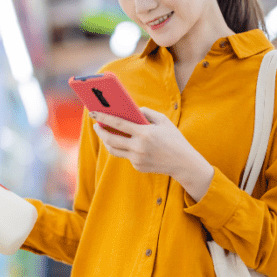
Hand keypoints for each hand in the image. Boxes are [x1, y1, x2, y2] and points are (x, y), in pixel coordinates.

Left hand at [90, 108, 207, 178]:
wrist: (184, 163)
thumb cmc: (174, 138)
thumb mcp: (163, 121)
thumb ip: (147, 112)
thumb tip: (132, 110)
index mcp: (144, 133)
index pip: (118, 124)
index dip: (103, 118)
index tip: (92, 113)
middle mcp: (139, 147)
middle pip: (111, 139)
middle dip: (100, 131)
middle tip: (96, 125)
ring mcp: (137, 159)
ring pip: (114, 150)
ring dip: (107, 141)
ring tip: (104, 134)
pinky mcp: (137, 166)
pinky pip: (126, 156)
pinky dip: (125, 148)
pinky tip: (125, 143)